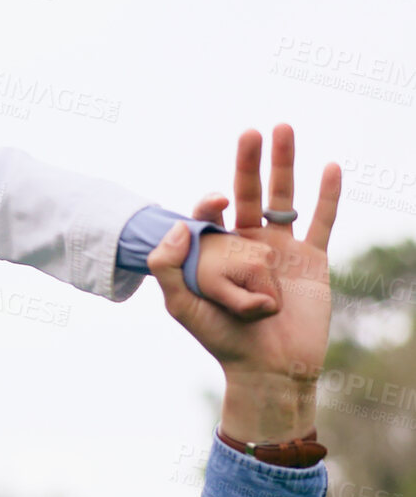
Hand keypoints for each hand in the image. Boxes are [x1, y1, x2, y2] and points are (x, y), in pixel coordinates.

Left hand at [147, 125, 340, 442]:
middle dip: (248, 162)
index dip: (209, 200)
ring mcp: (281, 248)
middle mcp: (248, 242)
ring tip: (283, 128)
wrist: (268, 368)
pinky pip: (322, 221)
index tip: (214, 202)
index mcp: (216, 250)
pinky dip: (327, 195)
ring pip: (284, 197)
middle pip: (249, 191)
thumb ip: (168, 267)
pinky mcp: (312, 260)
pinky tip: (329, 166)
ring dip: (284, 164)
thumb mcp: (181, 306)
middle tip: (250, 130)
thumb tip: (177, 225)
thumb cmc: (222, 340)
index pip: (211, 212)